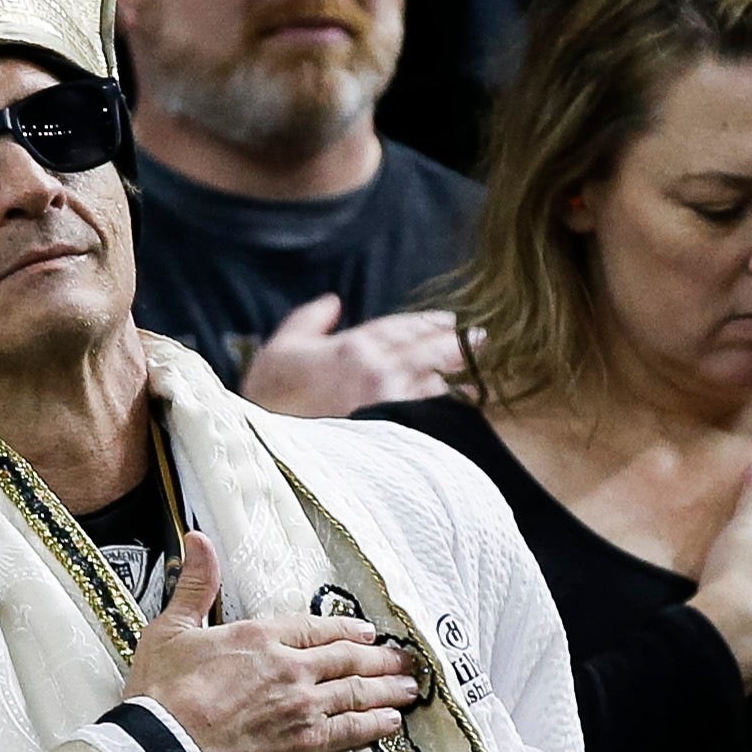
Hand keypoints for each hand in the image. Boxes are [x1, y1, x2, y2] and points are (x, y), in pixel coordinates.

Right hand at [114, 532, 423, 751]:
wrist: (164, 751)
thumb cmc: (160, 695)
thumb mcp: (170, 629)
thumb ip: (195, 585)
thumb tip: (198, 540)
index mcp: (259, 637)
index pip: (314, 628)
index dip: (344, 630)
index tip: (365, 633)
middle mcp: (289, 668)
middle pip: (346, 658)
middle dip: (379, 658)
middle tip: (403, 659)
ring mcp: (302, 706)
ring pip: (357, 691)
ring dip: (387, 688)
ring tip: (409, 688)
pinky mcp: (305, 744)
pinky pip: (352, 730)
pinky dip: (376, 725)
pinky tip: (391, 723)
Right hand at [235, 295, 467, 419]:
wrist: (271, 449)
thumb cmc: (270, 400)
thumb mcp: (280, 349)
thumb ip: (308, 320)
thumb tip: (333, 303)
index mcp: (354, 346)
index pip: (402, 328)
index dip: (429, 322)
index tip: (449, 320)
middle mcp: (378, 371)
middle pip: (429, 351)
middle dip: (456, 343)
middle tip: (482, 338)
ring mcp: (389, 405)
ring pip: (435, 385)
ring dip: (457, 378)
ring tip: (478, 375)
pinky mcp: (394, 435)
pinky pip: (428, 417)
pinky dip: (445, 411)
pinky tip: (460, 411)